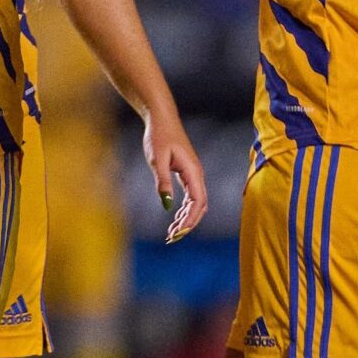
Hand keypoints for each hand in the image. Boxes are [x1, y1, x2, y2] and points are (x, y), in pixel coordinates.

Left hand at [143, 111, 209, 242]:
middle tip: (172, 238)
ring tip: (171, 233)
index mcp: (193, 172)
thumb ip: (162, 181)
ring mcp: (193, 175)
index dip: (190, 220)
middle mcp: (197, 175)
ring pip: (196, 203)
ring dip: (186, 219)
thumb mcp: (157, 159)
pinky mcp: (186, 174)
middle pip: (200, 206)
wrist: (161, 119)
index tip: (177, 232)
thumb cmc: (159, 136)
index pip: (198, 202)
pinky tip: (174, 219)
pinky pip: (190, 197)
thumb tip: (166, 205)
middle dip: (188, 224)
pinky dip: (184, 210)